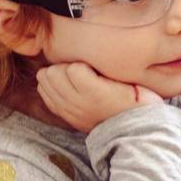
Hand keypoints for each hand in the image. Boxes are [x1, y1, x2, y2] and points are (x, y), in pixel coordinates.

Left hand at [36, 62, 161, 132]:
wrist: (133, 131)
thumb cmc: (137, 101)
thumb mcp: (136, 82)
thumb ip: (115, 67)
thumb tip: (102, 50)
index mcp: (96, 93)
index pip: (73, 68)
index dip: (84, 63)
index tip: (95, 68)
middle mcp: (78, 103)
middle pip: (53, 73)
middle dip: (64, 66)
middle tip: (80, 69)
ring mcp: (68, 110)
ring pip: (43, 81)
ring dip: (55, 75)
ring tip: (71, 77)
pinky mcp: (63, 114)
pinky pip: (44, 93)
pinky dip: (51, 87)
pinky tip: (66, 86)